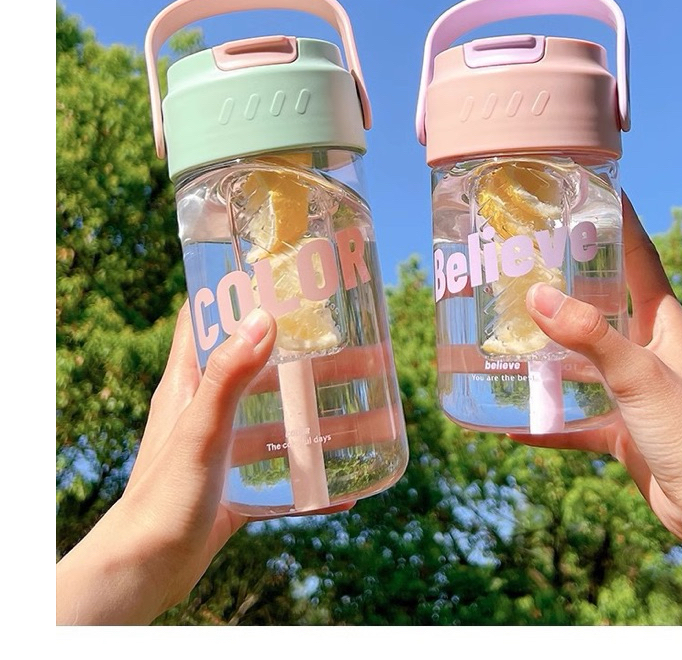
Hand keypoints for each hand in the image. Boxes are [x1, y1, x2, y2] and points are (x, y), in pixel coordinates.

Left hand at [56, 303, 350, 624]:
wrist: (144, 571)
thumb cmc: (162, 499)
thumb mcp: (201, 431)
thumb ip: (229, 378)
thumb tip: (263, 318)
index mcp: (188, 384)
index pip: (205, 319)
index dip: (234, 293)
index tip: (279, 279)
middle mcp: (206, 408)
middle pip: (263, 369)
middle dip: (308, 359)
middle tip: (355, 349)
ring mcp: (222, 446)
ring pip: (279, 419)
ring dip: (320, 416)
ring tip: (368, 414)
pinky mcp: (233, 483)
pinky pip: (280, 469)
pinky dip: (311, 473)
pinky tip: (345, 486)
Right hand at [511, 192, 681, 623]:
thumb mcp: (636, 373)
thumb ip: (587, 335)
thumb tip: (536, 297)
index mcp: (663, 324)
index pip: (640, 260)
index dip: (620, 226)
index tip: (594, 195)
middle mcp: (650, 350)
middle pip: (606, 304)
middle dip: (571, 283)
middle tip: (530, 262)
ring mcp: (634, 388)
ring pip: (585, 359)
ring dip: (552, 352)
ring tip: (511, 334)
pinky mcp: (622, 426)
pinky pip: (576, 417)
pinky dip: (548, 419)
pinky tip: (516, 422)